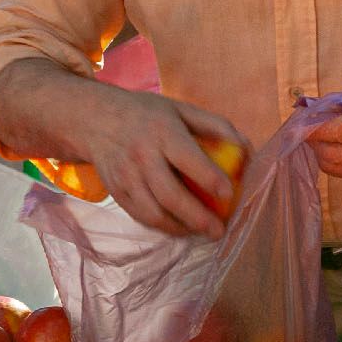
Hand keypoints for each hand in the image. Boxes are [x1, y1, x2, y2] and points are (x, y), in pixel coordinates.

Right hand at [78, 90, 247, 239]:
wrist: (95, 120)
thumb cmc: (147, 114)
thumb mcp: (181, 108)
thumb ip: (215, 126)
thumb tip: (247, 149)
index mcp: (161, 131)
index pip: (187, 158)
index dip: (209, 177)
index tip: (229, 193)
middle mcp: (141, 156)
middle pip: (170, 195)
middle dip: (197, 218)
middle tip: (218, 230)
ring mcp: (125, 177)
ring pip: (153, 213)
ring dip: (180, 228)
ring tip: (201, 233)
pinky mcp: (116, 192)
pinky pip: (141, 217)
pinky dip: (162, 227)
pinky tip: (179, 228)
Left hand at [308, 67, 341, 180]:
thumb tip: (325, 109)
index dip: (316, 127)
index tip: (298, 118)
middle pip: (334, 153)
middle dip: (313, 138)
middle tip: (304, 120)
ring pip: (334, 166)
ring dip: (319, 149)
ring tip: (317, 128)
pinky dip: (329, 157)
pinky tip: (331, 139)